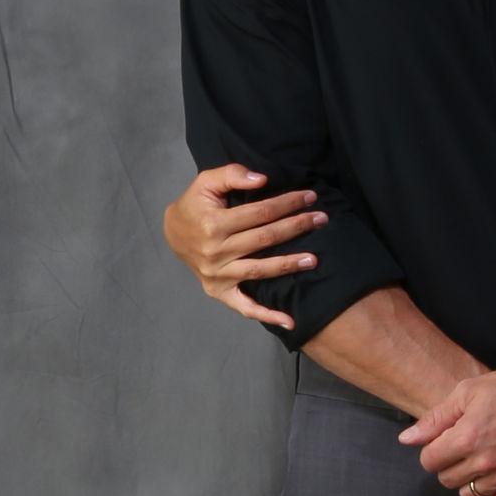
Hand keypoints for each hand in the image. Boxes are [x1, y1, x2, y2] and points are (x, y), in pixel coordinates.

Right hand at [162, 165, 325, 330]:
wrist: (172, 232)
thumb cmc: (195, 205)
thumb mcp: (206, 182)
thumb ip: (232, 174)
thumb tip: (262, 179)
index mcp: (213, 224)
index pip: (260, 213)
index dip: (287, 204)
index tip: (309, 198)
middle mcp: (215, 252)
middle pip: (265, 239)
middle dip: (296, 226)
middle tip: (322, 219)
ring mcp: (218, 275)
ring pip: (261, 270)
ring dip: (290, 264)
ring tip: (314, 259)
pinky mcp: (219, 291)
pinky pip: (245, 307)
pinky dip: (267, 315)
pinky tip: (291, 321)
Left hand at [398, 363, 495, 495]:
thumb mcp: (469, 392)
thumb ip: (435, 418)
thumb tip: (407, 440)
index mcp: (466, 438)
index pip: (429, 462)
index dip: (432, 451)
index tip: (443, 442)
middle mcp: (485, 462)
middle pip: (448, 481)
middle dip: (449, 466)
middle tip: (462, 449)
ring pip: (472, 494)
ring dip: (470, 480)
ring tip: (482, 459)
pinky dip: (494, 488)